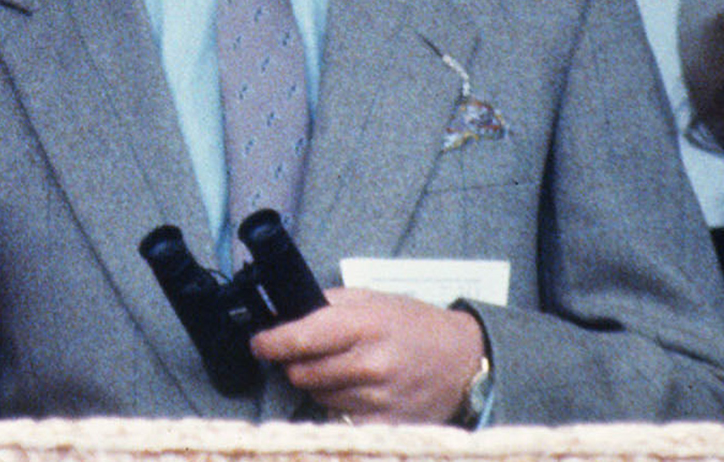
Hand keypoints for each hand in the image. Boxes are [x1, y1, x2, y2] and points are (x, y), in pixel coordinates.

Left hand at [248, 287, 485, 424]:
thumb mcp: (370, 299)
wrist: (463, 360)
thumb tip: (282, 314)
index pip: (299, 339)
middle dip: (296, 364)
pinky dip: (341, 407)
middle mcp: (370, 363)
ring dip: (320, 385)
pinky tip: (357, 392)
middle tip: (310, 355)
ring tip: (345, 370)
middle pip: (301, 373)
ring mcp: (379, 397)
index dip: (270, 343)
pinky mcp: (386, 424)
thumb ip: (326, 305)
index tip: (260, 344)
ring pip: (318, 397)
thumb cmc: (413, 326)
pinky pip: (340, 419)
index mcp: (363, 326)